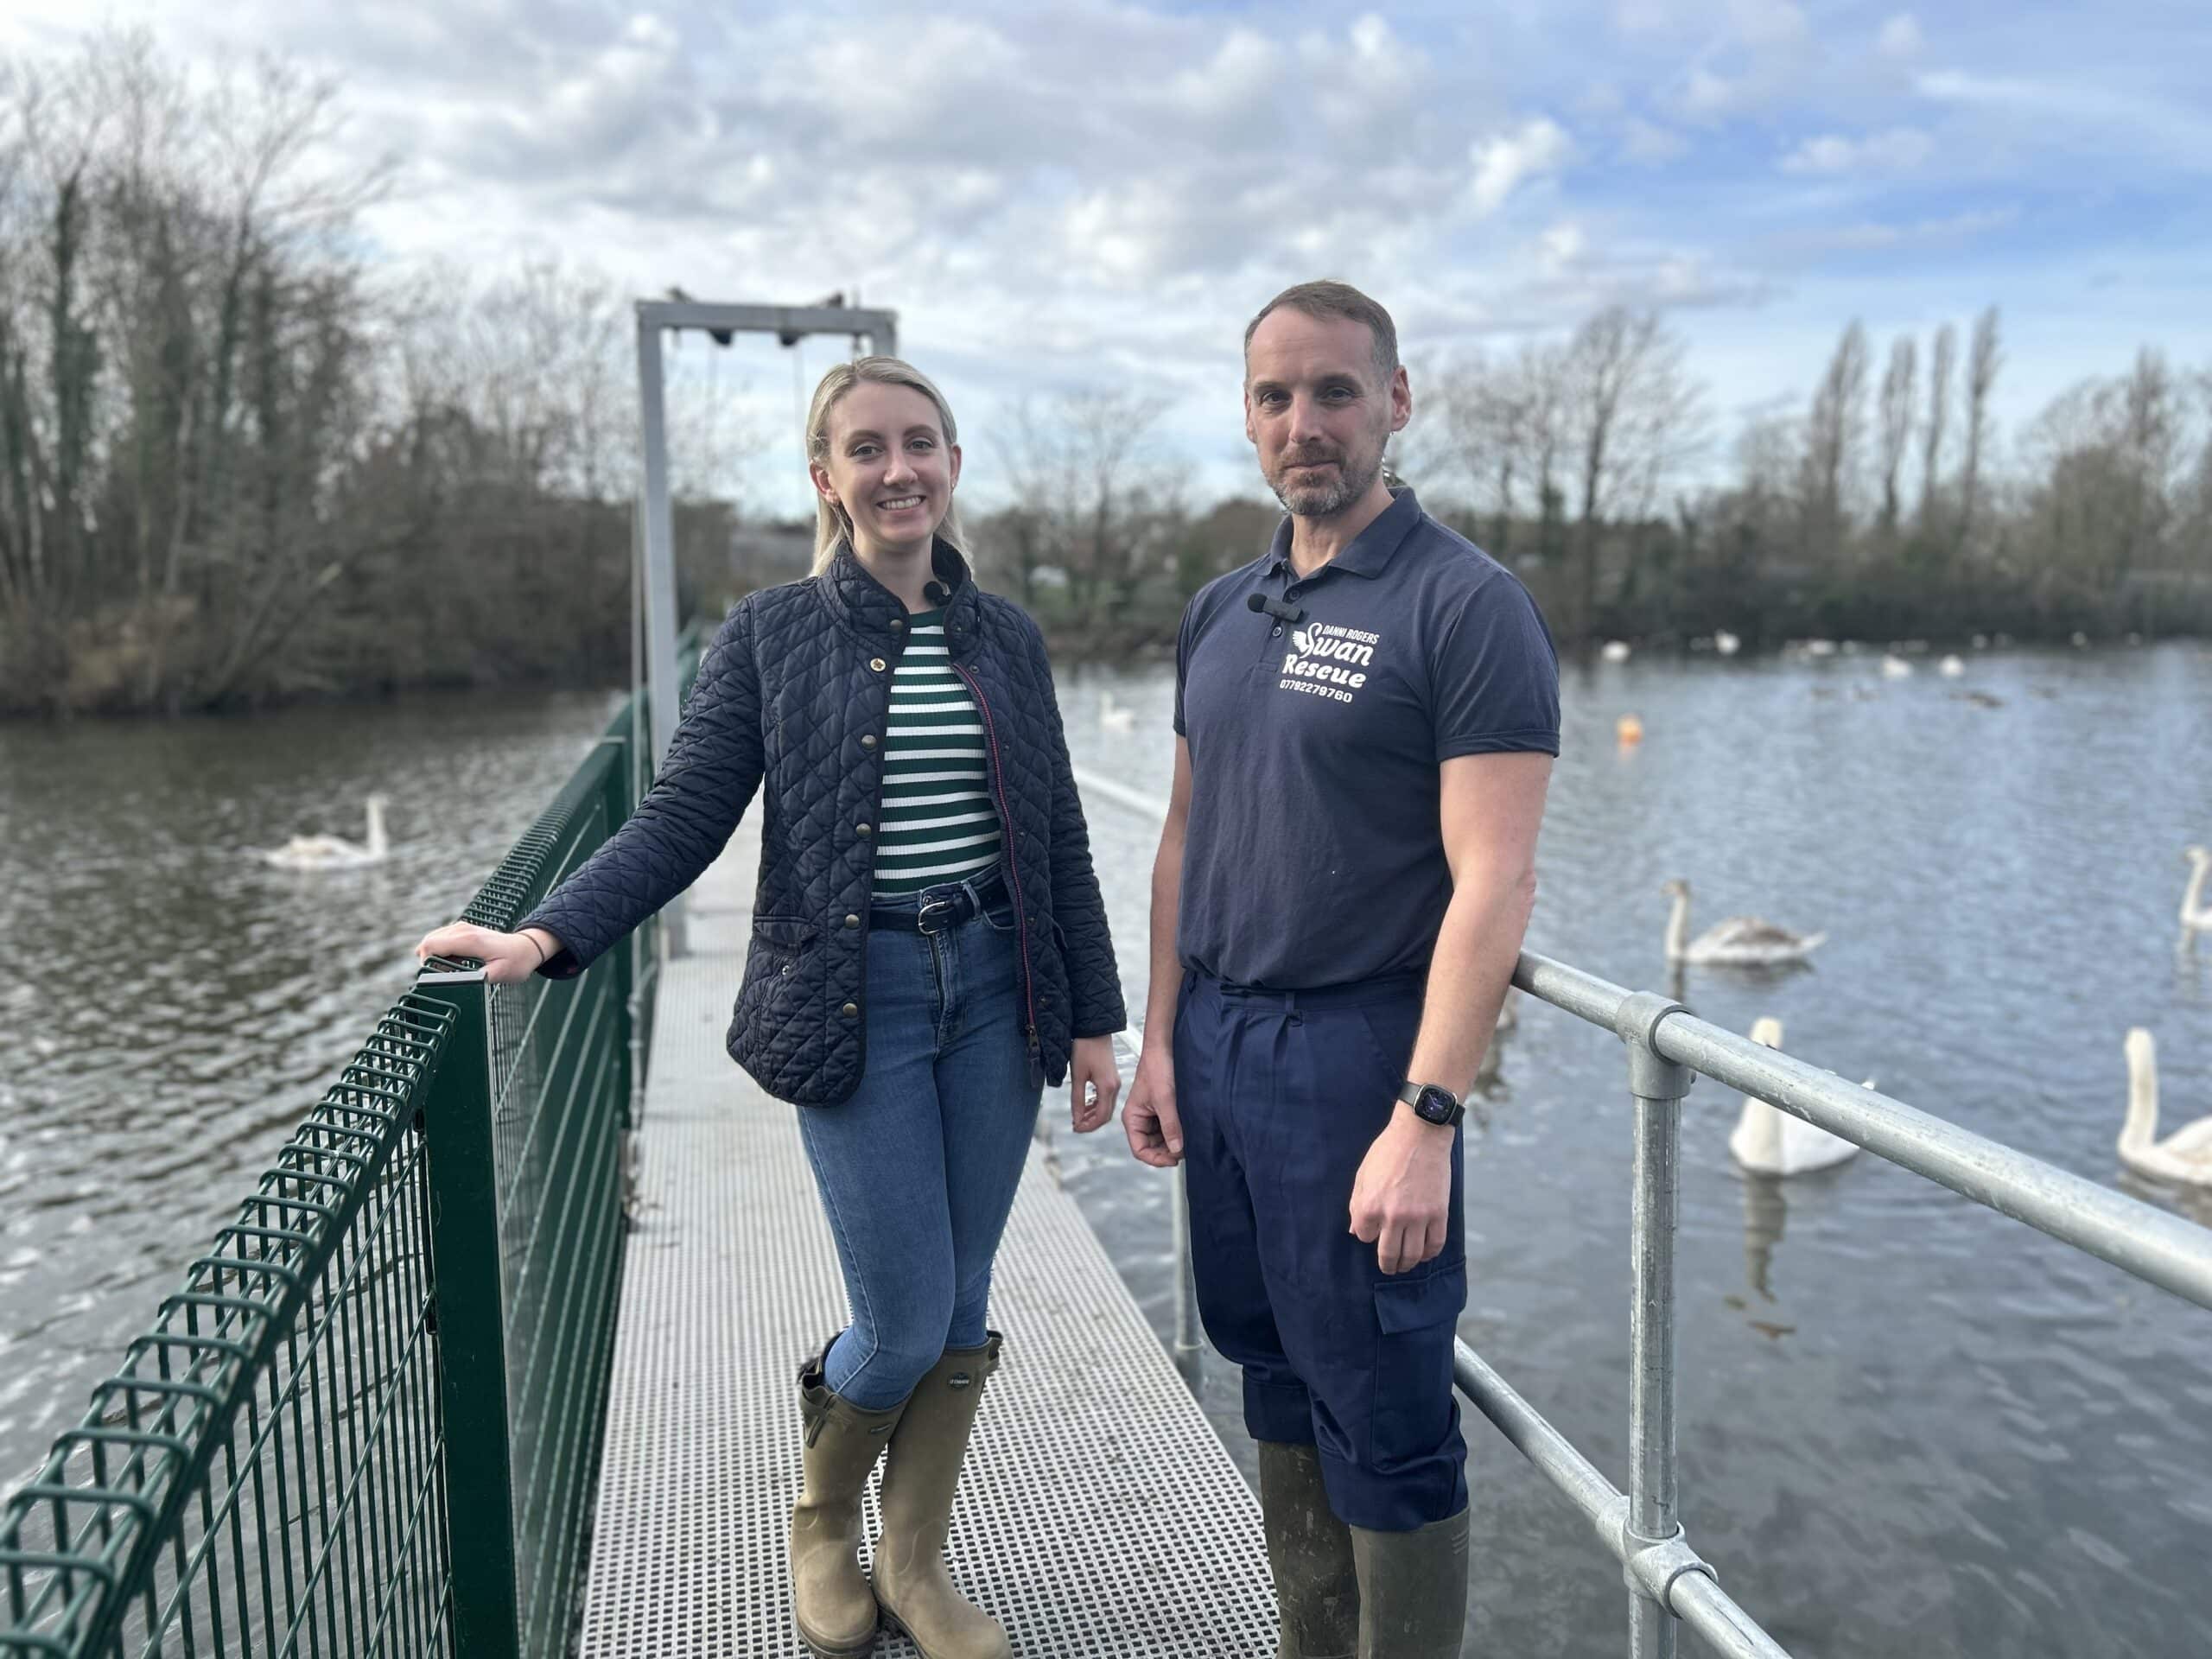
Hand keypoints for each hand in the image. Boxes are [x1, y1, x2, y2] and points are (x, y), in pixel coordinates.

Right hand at [414, 921, 552, 984]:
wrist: (527, 947)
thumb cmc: (516, 962)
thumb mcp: (498, 975)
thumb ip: (475, 979)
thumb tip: (455, 984)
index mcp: (469, 940)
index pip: (431, 946)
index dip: (427, 963)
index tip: (437, 976)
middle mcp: (463, 929)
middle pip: (428, 942)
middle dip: (429, 960)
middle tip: (443, 975)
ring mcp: (462, 927)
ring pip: (432, 939)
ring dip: (434, 955)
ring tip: (451, 969)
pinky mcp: (463, 929)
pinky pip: (441, 938)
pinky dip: (441, 950)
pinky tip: (453, 962)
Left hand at [1068, 1035, 1121, 1132]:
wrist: (1094, 1028)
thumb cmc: (1085, 1048)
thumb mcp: (1077, 1075)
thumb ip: (1077, 1099)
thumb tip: (1076, 1118)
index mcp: (1107, 1087)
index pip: (1101, 1117)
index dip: (1088, 1126)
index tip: (1075, 1128)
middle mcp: (1115, 1086)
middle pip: (1106, 1114)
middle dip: (1091, 1123)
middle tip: (1076, 1126)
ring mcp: (1115, 1082)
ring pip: (1106, 1107)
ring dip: (1093, 1115)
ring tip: (1078, 1117)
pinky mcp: (1112, 1077)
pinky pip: (1106, 1098)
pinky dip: (1096, 1105)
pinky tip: (1086, 1105)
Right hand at [1122, 1043, 1182, 1166]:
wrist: (1165, 1048)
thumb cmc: (1157, 1068)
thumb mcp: (1165, 1099)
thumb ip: (1170, 1126)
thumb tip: (1176, 1149)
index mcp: (1132, 1118)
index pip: (1140, 1150)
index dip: (1156, 1159)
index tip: (1174, 1159)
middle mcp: (1140, 1119)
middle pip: (1151, 1147)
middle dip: (1167, 1151)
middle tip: (1185, 1150)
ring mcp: (1152, 1115)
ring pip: (1162, 1139)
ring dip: (1174, 1142)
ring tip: (1188, 1140)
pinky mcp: (1163, 1110)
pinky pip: (1169, 1128)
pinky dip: (1178, 1132)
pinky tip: (1188, 1130)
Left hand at [1348, 1103, 1453, 1273]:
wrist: (1420, 1134)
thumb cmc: (1387, 1151)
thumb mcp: (1363, 1175)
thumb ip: (1357, 1205)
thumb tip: (1355, 1232)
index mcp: (1369, 1206)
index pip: (1364, 1237)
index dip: (1368, 1234)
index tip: (1373, 1229)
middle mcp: (1392, 1216)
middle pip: (1388, 1254)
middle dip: (1387, 1265)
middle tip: (1389, 1268)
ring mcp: (1417, 1217)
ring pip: (1412, 1255)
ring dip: (1407, 1264)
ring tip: (1405, 1265)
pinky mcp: (1438, 1213)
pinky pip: (1435, 1244)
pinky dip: (1429, 1253)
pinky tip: (1424, 1253)